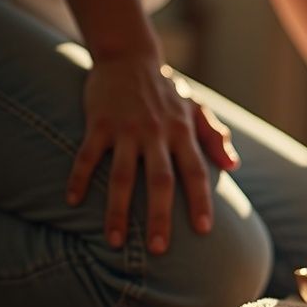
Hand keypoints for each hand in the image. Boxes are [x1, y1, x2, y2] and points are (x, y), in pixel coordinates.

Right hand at [65, 54, 239, 253]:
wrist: (129, 56)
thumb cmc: (167, 89)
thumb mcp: (197, 108)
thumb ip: (215, 136)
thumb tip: (233, 165)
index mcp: (183, 132)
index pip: (196, 172)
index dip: (201, 201)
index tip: (204, 230)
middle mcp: (157, 133)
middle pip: (160, 181)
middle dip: (160, 216)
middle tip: (160, 250)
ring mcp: (126, 129)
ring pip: (123, 175)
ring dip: (118, 211)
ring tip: (115, 241)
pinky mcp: (98, 123)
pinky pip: (87, 156)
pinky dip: (79, 178)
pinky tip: (73, 201)